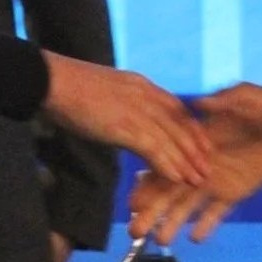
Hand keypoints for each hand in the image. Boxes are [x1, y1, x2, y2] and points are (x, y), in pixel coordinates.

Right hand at [40, 52, 209, 185]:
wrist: (51, 81)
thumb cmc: (68, 86)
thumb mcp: (105, 90)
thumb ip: (120, 102)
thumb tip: (122, 117)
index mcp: (140, 85)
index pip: (175, 107)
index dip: (190, 127)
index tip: (202, 142)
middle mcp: (145, 96)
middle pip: (179, 124)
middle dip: (196, 147)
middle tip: (209, 166)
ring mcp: (136, 110)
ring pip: (171, 139)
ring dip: (187, 162)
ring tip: (199, 180)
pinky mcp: (125, 126)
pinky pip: (154, 149)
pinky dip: (168, 165)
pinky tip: (177, 180)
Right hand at [127, 82, 261, 244]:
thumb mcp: (247, 97)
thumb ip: (225, 100)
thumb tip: (198, 103)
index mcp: (197, 142)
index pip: (167, 163)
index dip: (148, 181)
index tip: (132, 199)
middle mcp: (199, 165)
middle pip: (170, 190)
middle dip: (152, 210)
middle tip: (134, 231)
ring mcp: (216, 181)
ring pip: (188, 205)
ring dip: (173, 221)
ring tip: (159, 240)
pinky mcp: (235, 192)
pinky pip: (218, 211)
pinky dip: (207, 224)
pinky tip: (195, 238)